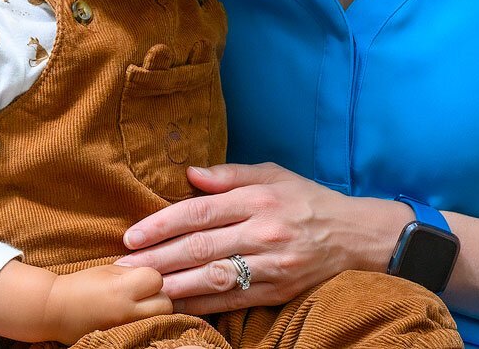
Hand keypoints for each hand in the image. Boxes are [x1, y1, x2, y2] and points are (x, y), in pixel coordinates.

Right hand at [45, 265, 172, 341]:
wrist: (54, 311)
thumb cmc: (80, 285)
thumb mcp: (107, 270)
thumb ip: (132, 272)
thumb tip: (153, 277)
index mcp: (121, 290)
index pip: (156, 279)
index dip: (151, 276)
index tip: (140, 278)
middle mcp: (126, 312)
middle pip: (165, 304)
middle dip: (158, 296)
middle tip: (144, 294)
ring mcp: (124, 329)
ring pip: (159, 321)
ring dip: (154, 312)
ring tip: (140, 306)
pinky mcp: (120, 339)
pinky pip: (144, 330)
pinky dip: (144, 323)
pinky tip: (134, 316)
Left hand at [117, 163, 399, 314]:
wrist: (357, 238)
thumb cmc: (309, 201)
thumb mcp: (275, 175)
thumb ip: (231, 174)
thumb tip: (190, 174)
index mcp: (259, 198)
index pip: (201, 210)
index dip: (163, 223)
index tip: (133, 236)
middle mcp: (263, 231)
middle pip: (200, 247)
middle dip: (156, 258)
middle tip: (122, 269)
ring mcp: (271, 265)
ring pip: (212, 277)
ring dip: (172, 284)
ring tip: (141, 289)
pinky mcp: (277, 292)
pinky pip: (232, 300)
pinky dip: (202, 304)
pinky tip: (176, 305)